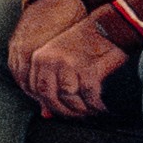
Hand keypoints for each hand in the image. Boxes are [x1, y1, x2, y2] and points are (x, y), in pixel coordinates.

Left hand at [8, 0, 136, 116]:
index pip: (35, 90)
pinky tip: (102, 107)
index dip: (48, 104)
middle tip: (78, 115)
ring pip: (69, 99)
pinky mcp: (88, 71)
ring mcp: (68, 66)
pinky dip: (96, 105)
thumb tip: (45, 114)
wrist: (108, 27)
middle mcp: (50, 62)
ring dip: (81, 110)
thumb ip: (51, 83)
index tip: (62, 110)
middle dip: (64, 111)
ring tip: (91, 112)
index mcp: (39, 58)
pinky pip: (89, 97)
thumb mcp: (60, 58)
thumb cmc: (86, 44)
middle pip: (49, 97)